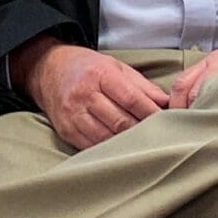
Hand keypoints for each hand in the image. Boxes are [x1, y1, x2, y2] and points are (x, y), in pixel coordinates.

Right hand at [11, 35, 168, 149]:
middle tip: (160, 139)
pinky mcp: (66, 130)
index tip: (169, 123)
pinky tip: (121, 150)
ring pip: (107, 138)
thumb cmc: (86, 68)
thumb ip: (142, 85)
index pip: (131, 99)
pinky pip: (92, 147)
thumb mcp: (115, 66)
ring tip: (143, 146)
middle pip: (121, 122)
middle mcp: (84, 94)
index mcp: (99, 74)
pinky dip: (109, 150)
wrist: (47, 69)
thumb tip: (167, 103)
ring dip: (128, 144)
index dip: (152, 114)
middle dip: (143, 132)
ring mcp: (73, 114)